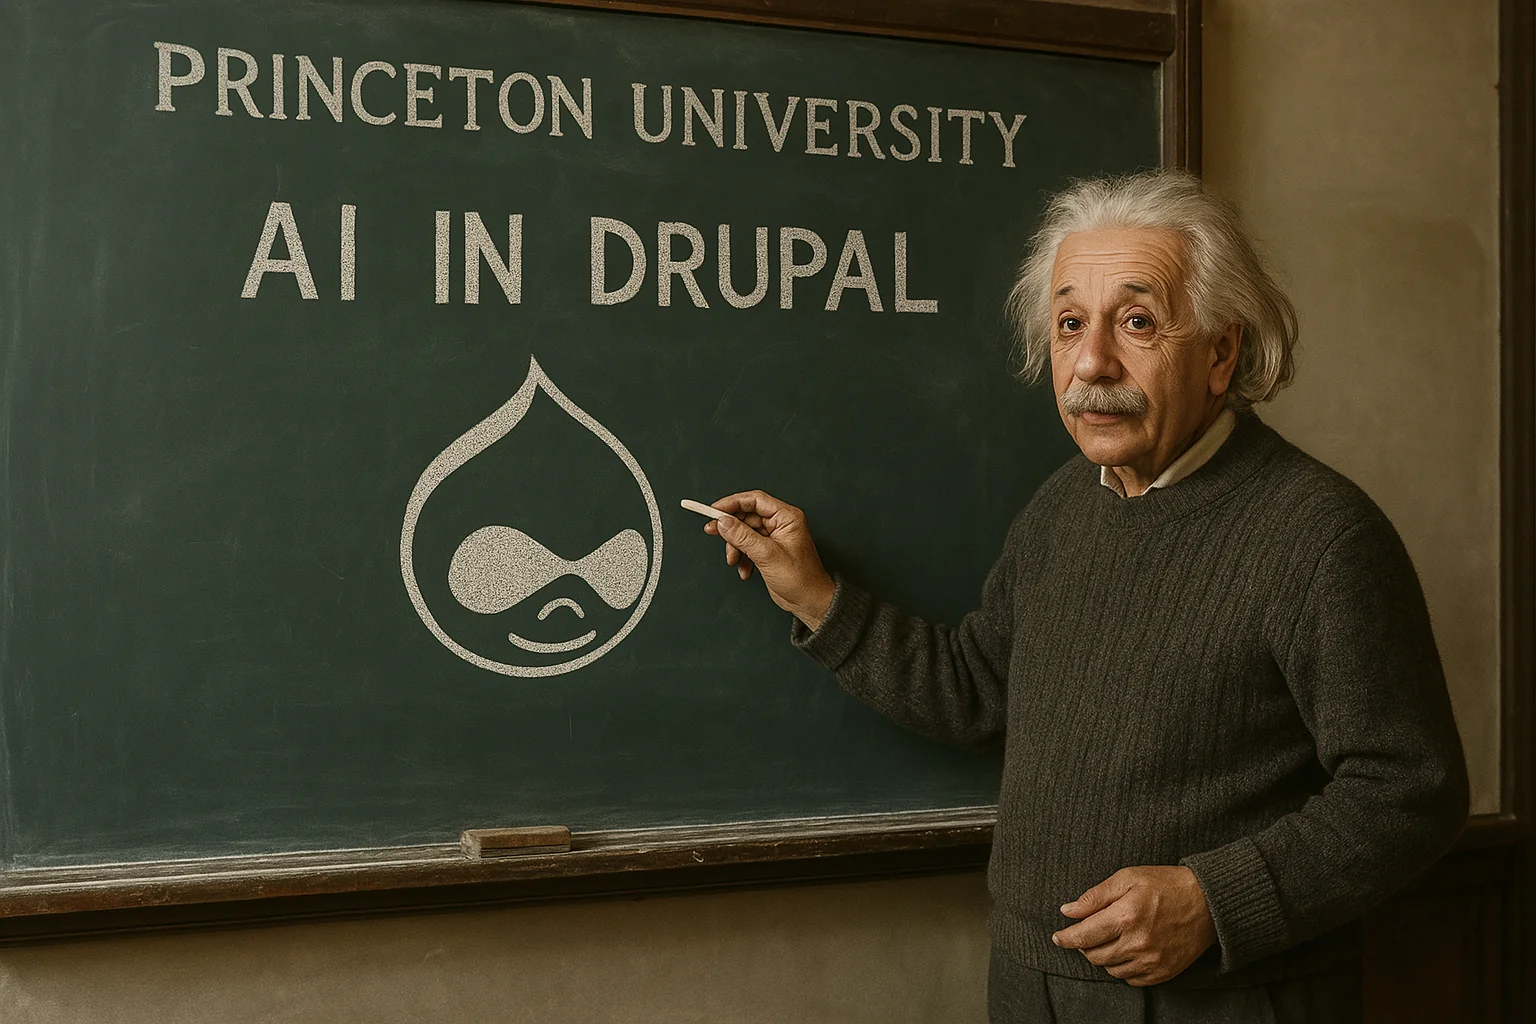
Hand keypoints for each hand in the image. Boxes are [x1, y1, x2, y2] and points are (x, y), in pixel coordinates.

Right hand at [703, 490, 836, 629]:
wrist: (809, 601)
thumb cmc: (801, 579)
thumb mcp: (767, 555)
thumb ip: (743, 536)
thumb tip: (723, 522)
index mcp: (787, 517)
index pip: (755, 500)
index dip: (732, 503)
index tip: (713, 510)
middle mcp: (780, 523)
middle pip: (746, 515)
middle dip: (730, 528)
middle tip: (712, 531)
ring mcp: (774, 537)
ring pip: (744, 532)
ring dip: (735, 546)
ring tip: (734, 561)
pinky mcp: (768, 550)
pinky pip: (747, 546)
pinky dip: (742, 557)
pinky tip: (745, 570)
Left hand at [1051, 866, 1215, 986]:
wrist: (1208, 903)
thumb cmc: (1166, 885)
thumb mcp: (1128, 878)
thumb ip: (1095, 896)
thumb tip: (1068, 911)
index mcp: (1126, 916)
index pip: (1084, 936)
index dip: (1066, 938)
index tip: (1058, 937)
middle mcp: (1138, 943)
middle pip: (1094, 956)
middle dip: (1084, 945)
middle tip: (1088, 932)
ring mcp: (1151, 961)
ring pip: (1110, 969)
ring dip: (1103, 956)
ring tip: (1111, 938)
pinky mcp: (1163, 972)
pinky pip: (1130, 979)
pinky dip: (1122, 968)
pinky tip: (1127, 951)